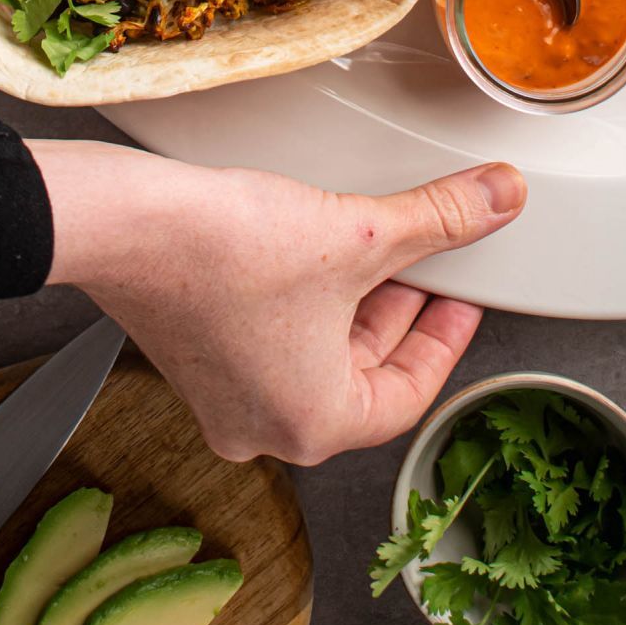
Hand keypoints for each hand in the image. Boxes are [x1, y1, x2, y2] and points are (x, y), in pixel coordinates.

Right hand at [33, 141, 525, 464]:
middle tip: (422, 254)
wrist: (126, 221)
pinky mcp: (191, 354)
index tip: (460, 294)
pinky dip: (301, 296)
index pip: (408, 392)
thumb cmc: (222, 248)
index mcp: (313, 423)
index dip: (445, 335)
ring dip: (348, 298)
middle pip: (360, 371)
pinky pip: (269, 337)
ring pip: (314, 352)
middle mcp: (263, 425)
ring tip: (369, 238)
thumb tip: (499, 199)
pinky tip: (308, 244)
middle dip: (395, 306)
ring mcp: (219, 394)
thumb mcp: (358, 232)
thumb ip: (440, 219)